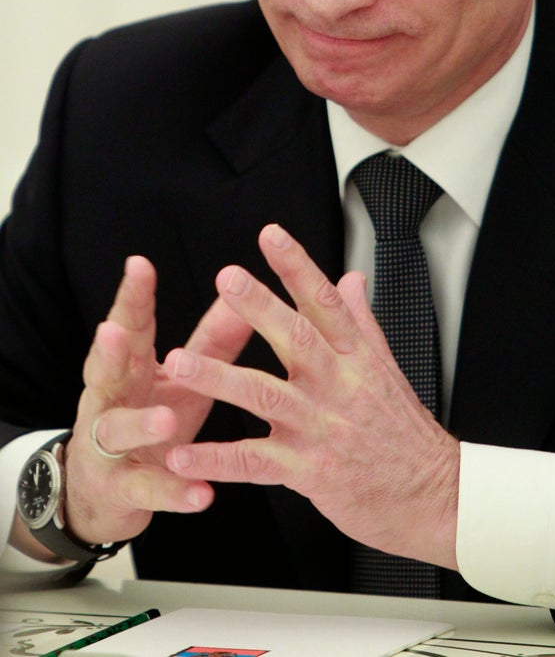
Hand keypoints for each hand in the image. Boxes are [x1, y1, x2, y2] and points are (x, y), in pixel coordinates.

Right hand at [62, 255, 253, 547]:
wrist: (106, 493)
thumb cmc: (152, 418)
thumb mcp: (182, 379)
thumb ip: (212, 340)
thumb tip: (245, 291)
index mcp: (129, 368)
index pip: (129, 327)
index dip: (132, 298)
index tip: (138, 264)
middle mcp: (110, 402)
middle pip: (104, 372)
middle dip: (108, 352)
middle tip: (114, 331)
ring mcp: (109, 449)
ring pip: (117, 432)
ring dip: (141, 425)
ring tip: (165, 420)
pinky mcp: (122, 491)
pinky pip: (148, 491)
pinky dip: (174, 492)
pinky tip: (202, 494)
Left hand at [163, 224, 459, 568]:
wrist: (433, 494)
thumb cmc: (405, 432)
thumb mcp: (389, 367)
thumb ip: (362, 320)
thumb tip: (351, 278)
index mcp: (357, 357)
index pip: (327, 301)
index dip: (298, 266)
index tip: (271, 235)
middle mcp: (339, 385)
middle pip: (297, 337)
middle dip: (259, 306)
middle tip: (228, 278)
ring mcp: (322, 427)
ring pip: (265, 395)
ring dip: (218, 378)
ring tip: (179, 363)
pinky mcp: (308, 470)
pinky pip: (253, 462)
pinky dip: (214, 459)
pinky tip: (180, 453)